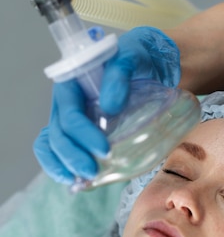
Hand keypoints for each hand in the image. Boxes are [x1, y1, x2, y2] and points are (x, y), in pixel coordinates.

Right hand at [33, 27, 180, 182]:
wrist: (155, 64)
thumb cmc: (141, 56)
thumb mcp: (135, 54)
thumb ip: (120, 74)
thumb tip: (109, 105)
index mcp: (74, 82)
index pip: (68, 112)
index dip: (81, 133)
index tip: (104, 149)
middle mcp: (69, 103)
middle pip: (58, 134)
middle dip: (71, 156)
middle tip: (91, 172)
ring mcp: (75, 120)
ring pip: (54, 145)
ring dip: (63, 165)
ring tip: (81, 182)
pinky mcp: (84, 134)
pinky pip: (64, 152)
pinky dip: (66, 167)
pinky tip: (77, 182)